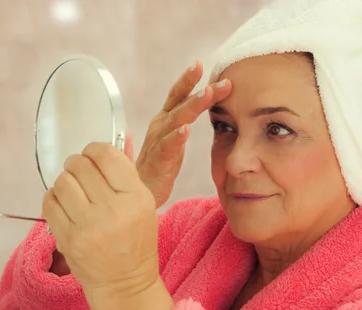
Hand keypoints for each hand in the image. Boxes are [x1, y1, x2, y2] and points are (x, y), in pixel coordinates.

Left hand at [42, 140, 158, 295]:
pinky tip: (63, 203)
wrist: (124, 283)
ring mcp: (88, 226)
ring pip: (63, 182)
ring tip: (71, 189)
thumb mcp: (142, 204)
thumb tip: (120, 135)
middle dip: (76, 164)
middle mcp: (113, 210)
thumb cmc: (135, 242)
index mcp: (136, 197)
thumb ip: (128, 170)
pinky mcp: (68, 239)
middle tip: (78, 172)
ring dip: (64, 180)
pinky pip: (49, 203)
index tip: (91, 156)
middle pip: (80, 166)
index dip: (94, 150)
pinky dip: (53, 197)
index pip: (106, 155)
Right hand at [136, 61, 232, 207]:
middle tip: (222, 81)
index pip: (176, 95)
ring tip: (208, 94)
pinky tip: (187, 130)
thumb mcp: (167, 144)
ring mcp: (158, 141)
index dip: (187, 80)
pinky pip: (168, 146)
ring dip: (193, 106)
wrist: (139, 194)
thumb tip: (186, 118)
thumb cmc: (153, 170)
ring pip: (176, 119)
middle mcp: (159, 126)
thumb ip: (174, 129)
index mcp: (162, 121)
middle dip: (201, 89)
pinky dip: (177, 136)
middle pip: (180, 102)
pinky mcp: (159, 160)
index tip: (200, 64)